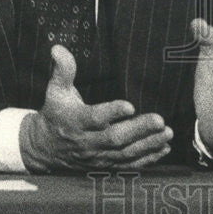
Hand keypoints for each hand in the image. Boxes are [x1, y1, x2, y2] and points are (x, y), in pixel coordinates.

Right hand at [19, 45, 172, 172]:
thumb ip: (63, 70)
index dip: (112, 113)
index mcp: (76, 121)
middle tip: (160, 120)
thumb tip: (58, 48)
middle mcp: (88, 141)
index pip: (94, 118)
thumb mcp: (56, 91)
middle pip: (115, 138)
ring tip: (167, 133)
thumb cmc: (56, 113)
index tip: (130, 106)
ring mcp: (98, 156)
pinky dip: (147, 159)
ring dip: (148, 144)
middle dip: (139, 130)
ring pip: (125, 153)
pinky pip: (128, 165)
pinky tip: (164, 149)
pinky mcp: (105, 165)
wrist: (45, 148)